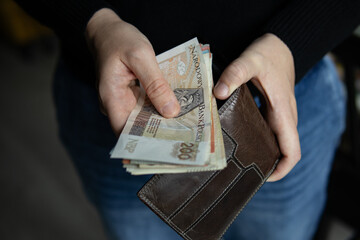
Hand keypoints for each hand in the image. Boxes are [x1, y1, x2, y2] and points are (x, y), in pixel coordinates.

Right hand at [86, 8, 179, 135]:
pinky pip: (144, 106)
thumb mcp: (141, 56)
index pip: (125, 133)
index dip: (145, 143)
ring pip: (142, 118)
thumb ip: (155, 83)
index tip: (167, 147)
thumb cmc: (120, 39)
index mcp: (111, 97)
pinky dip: (158, 108)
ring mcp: (121, 101)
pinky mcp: (129, 96)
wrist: (107, 30)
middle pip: (136, 128)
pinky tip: (174, 109)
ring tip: (183, 127)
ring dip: (160, 121)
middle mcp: (114, 104)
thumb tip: (170, 111)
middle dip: (158, 134)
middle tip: (183, 138)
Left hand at [214, 33, 300, 181]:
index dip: (282, 169)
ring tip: (235, 160)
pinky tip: (237, 138)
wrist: (279, 45)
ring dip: (262, 153)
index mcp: (284, 112)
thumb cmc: (267, 53)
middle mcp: (284, 118)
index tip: (264, 177)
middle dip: (267, 164)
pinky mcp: (272, 111)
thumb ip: (235, 74)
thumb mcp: (250, 60)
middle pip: (282, 151)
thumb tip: (218, 93)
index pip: (292, 150)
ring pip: (275, 142)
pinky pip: (269, 132)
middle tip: (239, 171)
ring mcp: (279, 115)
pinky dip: (258, 140)